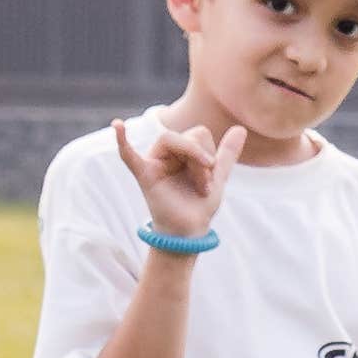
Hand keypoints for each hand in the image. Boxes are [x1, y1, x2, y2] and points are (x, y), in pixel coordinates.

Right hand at [123, 103, 233, 245]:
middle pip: (187, 136)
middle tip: (205, 184)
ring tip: (199, 185)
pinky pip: (128, 155)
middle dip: (202, 159)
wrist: (190, 232)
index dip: (210, 153)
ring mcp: (153, 162)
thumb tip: (240, 128)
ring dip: (194, 163)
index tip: (213, 178)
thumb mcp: (218, 177)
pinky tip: (116, 125)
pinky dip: (121, 139)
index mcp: (183, 151)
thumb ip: (227, 153)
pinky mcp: (144, 175)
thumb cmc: (199, 204)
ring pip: (172, 140)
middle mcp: (166, 153)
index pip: (198, 133)